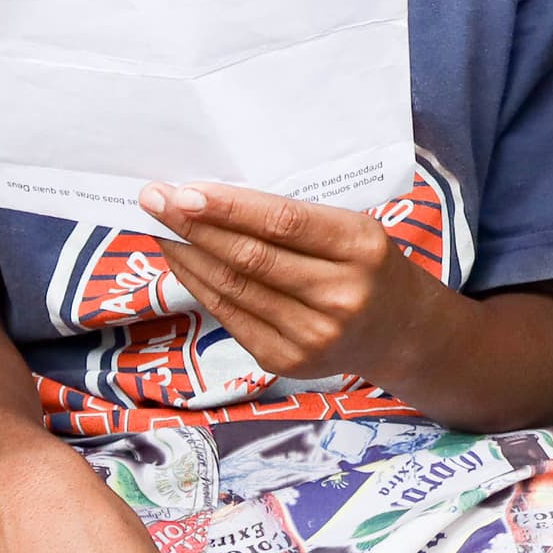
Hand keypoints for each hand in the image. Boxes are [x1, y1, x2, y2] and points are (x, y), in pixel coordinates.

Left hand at [136, 181, 441, 388]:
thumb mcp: (354, 228)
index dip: (229, 209)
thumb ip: (297, 216)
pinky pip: (230, 316)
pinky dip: (199, 286)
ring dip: (188, 255)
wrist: (399, 331)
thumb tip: (215, 197)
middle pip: (250, 257)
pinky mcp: (287, 360)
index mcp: (360, 248)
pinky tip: (182, 261)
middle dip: (193, 227)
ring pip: (233, 288)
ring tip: (158, 227)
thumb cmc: (367, 264)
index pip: (283, 224)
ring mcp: (312, 335)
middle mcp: (339, 296)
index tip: (185, 191)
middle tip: (154, 200)